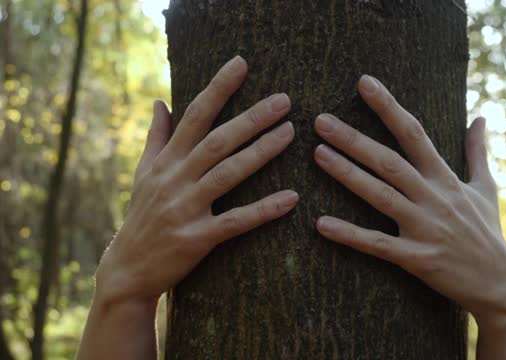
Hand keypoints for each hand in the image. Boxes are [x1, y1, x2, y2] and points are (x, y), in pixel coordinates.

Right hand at [95, 56, 298, 306]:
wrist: (127, 269)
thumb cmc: (142, 217)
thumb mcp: (144, 174)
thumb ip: (157, 137)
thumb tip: (161, 101)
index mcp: (166, 162)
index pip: (194, 116)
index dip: (218, 89)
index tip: (241, 64)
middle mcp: (175, 180)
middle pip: (218, 141)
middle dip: (251, 118)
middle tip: (284, 100)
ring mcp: (186, 209)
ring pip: (228, 174)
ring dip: (261, 152)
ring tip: (290, 133)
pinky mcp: (197, 238)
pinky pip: (235, 221)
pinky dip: (263, 210)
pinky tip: (291, 198)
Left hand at [313, 75, 505, 326]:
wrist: (501, 284)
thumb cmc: (487, 233)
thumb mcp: (486, 188)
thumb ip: (477, 152)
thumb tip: (481, 118)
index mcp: (445, 178)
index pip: (414, 133)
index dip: (388, 107)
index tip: (364, 83)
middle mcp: (434, 197)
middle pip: (389, 162)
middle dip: (354, 139)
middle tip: (321, 121)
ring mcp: (425, 227)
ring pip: (380, 195)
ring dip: (348, 174)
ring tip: (318, 154)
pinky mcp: (417, 258)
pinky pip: (378, 245)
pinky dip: (350, 235)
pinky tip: (321, 224)